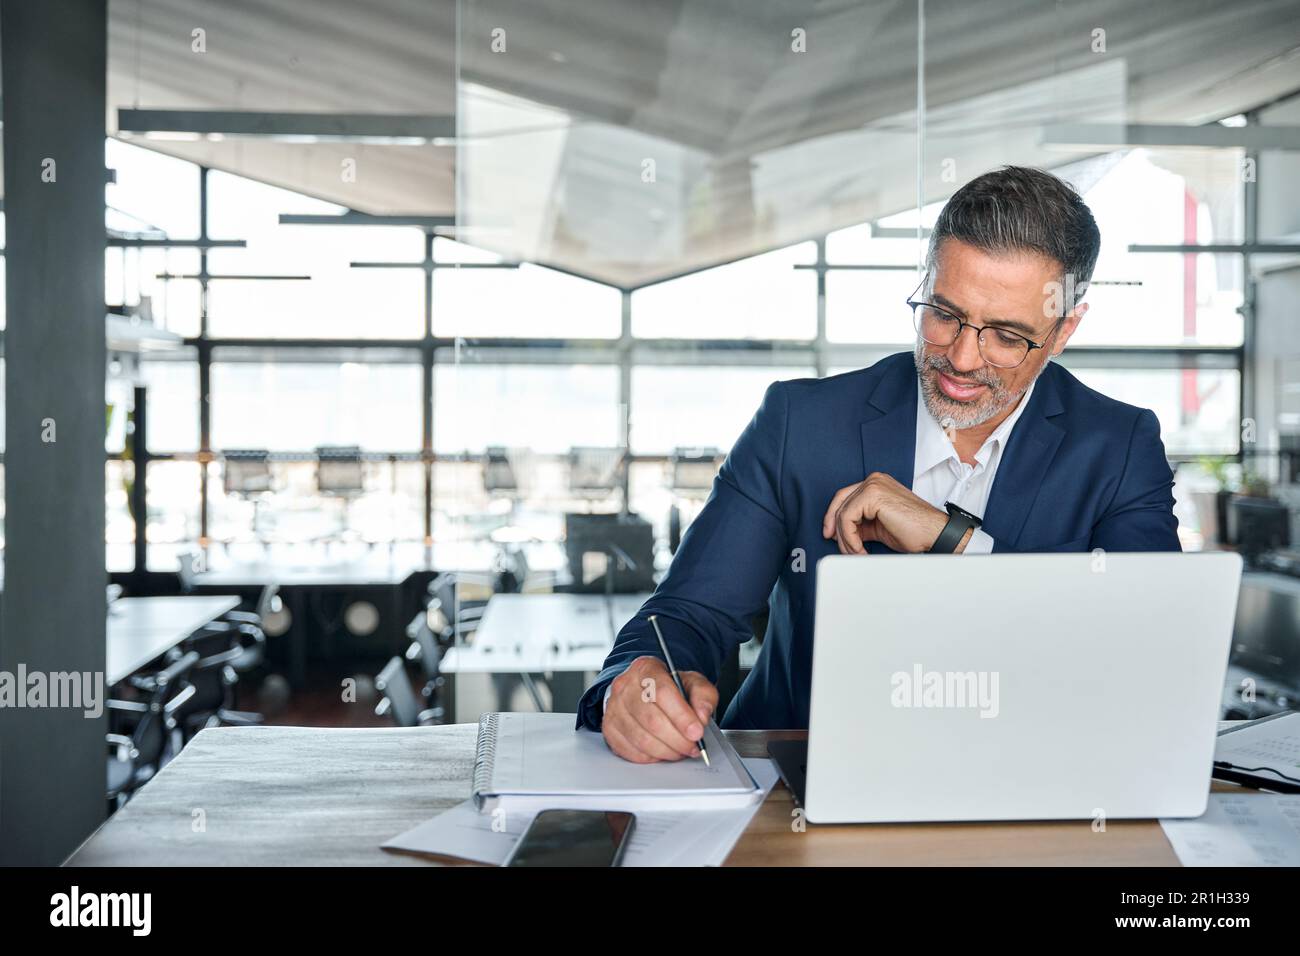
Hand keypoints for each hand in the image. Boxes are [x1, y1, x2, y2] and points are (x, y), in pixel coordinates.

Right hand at [602, 655, 717, 763]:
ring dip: (666, 751)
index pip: (662, 693)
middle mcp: (624, 686)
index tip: (697, 732)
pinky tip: (662, 751)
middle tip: (693, 746)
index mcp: (646, 668)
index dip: (682, 717)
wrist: (644, 692)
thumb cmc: (669, 688)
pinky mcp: (609, 729)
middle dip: (677, 739)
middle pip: (652, 720)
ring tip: (680, 750)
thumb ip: (703, 696)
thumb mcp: (692, 683)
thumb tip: (702, 716)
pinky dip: (651, 757)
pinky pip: (631, 751)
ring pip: (641, 739)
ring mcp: (613, 708)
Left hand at [822, 472, 969, 553]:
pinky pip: (848, 518)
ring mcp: (873, 485)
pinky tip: (859, 549)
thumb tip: (842, 533)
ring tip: (855, 552)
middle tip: (836, 545)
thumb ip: (861, 524)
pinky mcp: (873, 495)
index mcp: (876, 484)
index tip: (832, 535)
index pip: (845, 497)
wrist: (934, 534)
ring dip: (845, 538)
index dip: (834, 517)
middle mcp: (874, 480)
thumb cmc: (914, 532)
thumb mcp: (879, 527)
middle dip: (834, 526)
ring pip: (842, 512)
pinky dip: (849, 537)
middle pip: (840, 501)